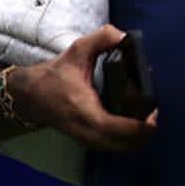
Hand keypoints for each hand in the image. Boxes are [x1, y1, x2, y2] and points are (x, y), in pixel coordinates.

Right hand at [11, 25, 157, 151]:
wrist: (30, 96)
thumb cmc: (54, 76)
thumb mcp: (78, 50)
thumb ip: (102, 38)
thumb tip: (124, 36)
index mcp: (87, 112)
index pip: (122, 130)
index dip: (143, 124)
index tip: (154, 110)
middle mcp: (89, 132)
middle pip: (128, 146)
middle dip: (145, 131)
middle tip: (152, 111)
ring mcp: (88, 141)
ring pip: (123, 149)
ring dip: (138, 136)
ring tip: (144, 114)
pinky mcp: (88, 142)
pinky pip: (115, 146)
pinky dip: (128, 137)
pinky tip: (131, 120)